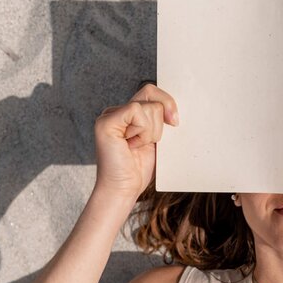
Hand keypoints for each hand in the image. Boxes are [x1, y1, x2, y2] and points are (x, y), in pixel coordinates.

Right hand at [93, 83, 178, 200]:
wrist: (124, 190)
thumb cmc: (139, 170)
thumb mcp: (157, 141)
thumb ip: (162, 122)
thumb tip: (176, 108)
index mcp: (129, 114)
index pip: (152, 93)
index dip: (167, 103)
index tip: (175, 123)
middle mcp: (117, 111)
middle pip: (150, 92)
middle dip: (162, 116)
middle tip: (156, 139)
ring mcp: (109, 115)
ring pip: (147, 106)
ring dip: (151, 131)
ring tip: (138, 146)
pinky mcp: (106, 122)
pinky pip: (136, 111)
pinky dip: (142, 131)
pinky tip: (132, 145)